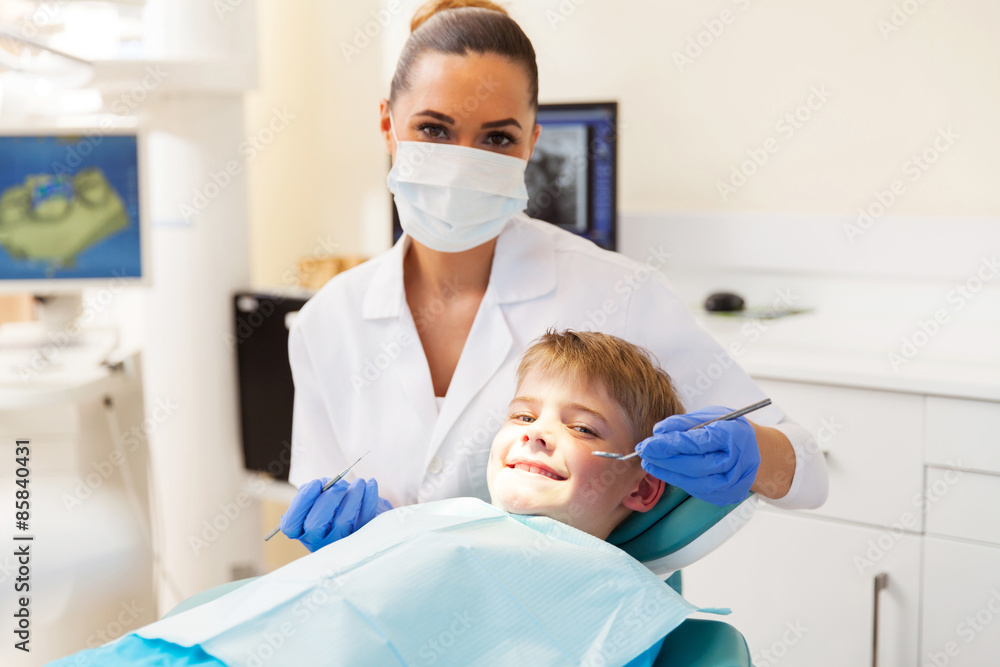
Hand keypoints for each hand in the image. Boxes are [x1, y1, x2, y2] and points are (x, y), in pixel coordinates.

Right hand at [280, 477, 392, 551]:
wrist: (360, 513)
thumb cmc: (332, 502)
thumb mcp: (317, 498)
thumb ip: (313, 492)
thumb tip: (321, 486)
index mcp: (302, 532)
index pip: (290, 526)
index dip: (301, 503)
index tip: (315, 484)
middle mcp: (318, 542)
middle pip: (314, 525)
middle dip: (327, 499)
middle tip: (340, 484)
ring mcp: (339, 543)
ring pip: (342, 521)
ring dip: (352, 495)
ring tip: (359, 482)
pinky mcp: (361, 538)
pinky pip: (365, 518)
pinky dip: (369, 497)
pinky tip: (371, 484)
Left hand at [635, 407, 760, 505]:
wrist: (760, 452)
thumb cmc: (732, 429)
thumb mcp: (712, 416)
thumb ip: (685, 423)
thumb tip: (658, 431)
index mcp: (734, 437)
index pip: (696, 443)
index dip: (669, 444)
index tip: (648, 443)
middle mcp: (736, 463)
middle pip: (694, 465)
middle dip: (665, 460)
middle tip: (643, 452)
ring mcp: (733, 483)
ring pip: (694, 482)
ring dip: (667, 473)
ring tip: (649, 463)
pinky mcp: (726, 496)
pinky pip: (697, 489)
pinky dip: (679, 480)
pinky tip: (665, 471)